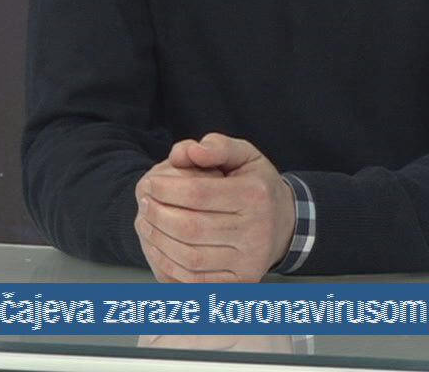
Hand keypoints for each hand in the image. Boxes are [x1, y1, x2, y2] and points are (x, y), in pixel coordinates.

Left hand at [135, 134, 295, 282]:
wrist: (285, 225)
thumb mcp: (245, 155)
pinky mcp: (241, 282)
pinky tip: (159, 249)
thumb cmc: (257, 187)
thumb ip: (217, 146)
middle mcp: (256, 231)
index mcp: (256, 195)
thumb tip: (190, 151)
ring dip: (159, 242)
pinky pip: (196, 280)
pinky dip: (170, 266)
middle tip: (143, 204)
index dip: (166, 189)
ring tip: (146, 224)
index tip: (149, 184)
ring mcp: (249, 261)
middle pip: (191, 228)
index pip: (198, 193)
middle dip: (158, 215)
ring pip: (191, 257)